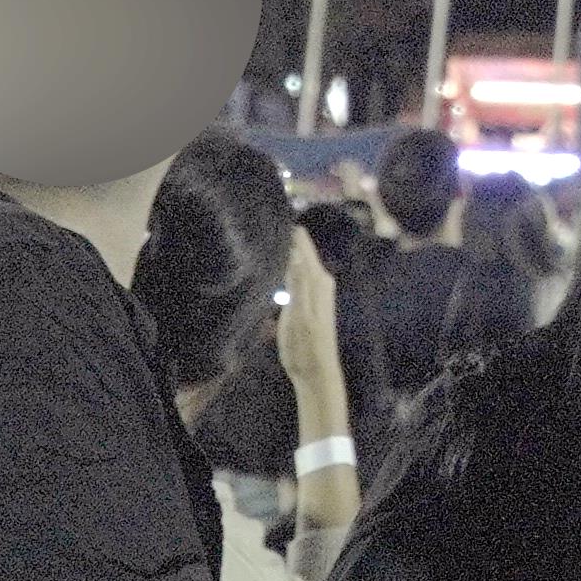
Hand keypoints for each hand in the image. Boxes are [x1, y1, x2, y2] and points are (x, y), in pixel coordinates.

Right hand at [277, 223, 355, 411]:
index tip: (272, 208)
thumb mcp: (298, 315)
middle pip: (299, 249)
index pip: (302, 244)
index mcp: (317, 279)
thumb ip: (297, 284)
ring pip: (297, 260)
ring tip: (264, 234)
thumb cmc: (306, 346)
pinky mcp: (307, 300)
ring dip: (284, 249)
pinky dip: (285, 265)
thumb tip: (294, 252)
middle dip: (285, 236)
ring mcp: (315, 289)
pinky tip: (274, 262)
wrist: (317, 372)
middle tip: (260, 219)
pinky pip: (296, 273)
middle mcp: (319, 279)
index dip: (289, 228)